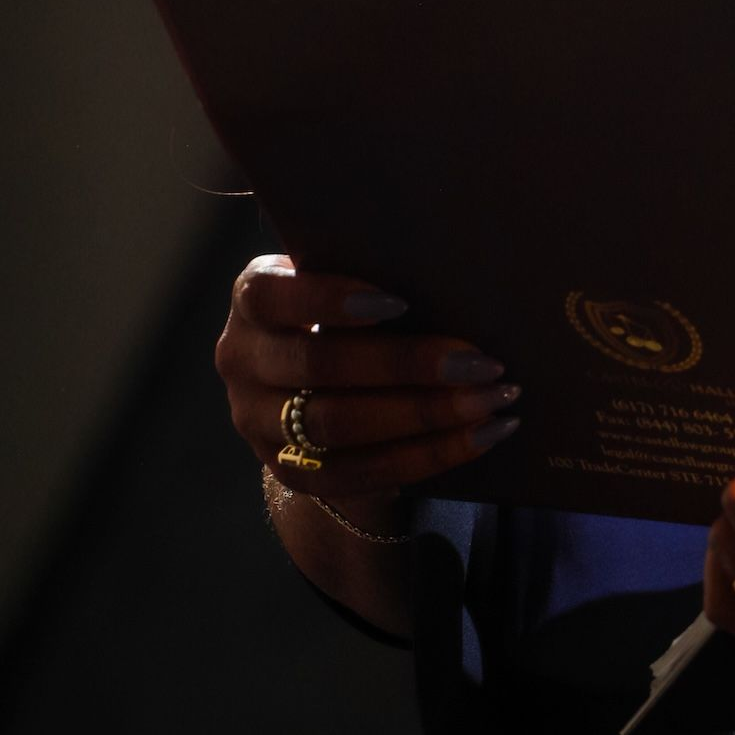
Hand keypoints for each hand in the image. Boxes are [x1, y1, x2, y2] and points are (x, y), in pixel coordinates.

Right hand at [215, 253, 519, 509]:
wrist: (312, 387)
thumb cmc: (348, 311)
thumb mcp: (342, 281)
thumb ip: (373, 269)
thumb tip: (454, 262)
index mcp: (252, 299)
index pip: (272, 297)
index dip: (330, 300)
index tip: (400, 301)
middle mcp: (243, 361)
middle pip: (319, 366)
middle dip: (407, 366)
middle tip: (481, 362)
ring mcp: (259, 424)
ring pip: (340, 426)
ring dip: (426, 415)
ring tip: (491, 401)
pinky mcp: (294, 472)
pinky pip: (362, 472)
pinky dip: (430, 455)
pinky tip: (482, 436)